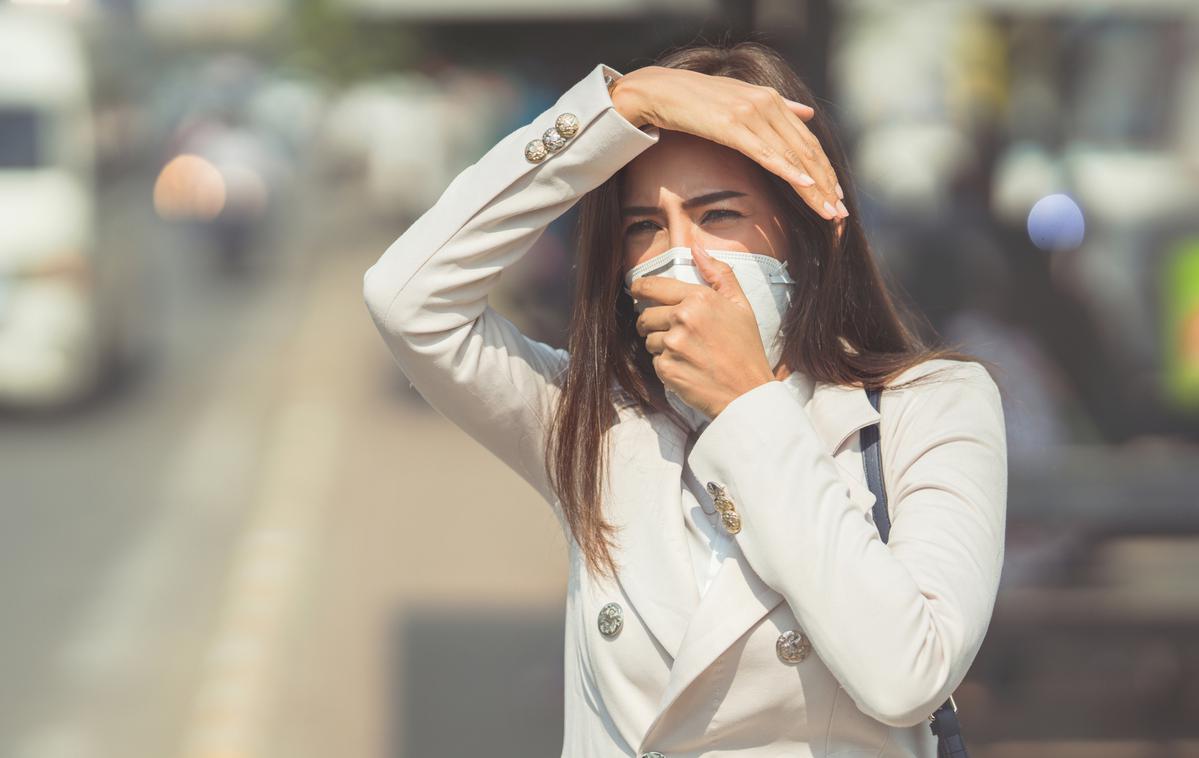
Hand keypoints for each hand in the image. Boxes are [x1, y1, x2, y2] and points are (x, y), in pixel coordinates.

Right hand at [611, 66, 846, 220]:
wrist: (660, 91)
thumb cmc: (695, 100)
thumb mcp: (741, 99)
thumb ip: (778, 106)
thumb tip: (807, 113)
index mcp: (772, 100)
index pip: (807, 142)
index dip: (825, 170)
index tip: (837, 195)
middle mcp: (767, 105)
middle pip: (806, 152)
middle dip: (826, 185)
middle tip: (840, 212)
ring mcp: (751, 115)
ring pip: (792, 157)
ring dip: (814, 188)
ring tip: (828, 211)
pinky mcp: (733, 126)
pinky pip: (767, 154)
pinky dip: (789, 171)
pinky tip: (806, 187)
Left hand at [631, 238, 776, 417]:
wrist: (748, 392)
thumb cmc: (746, 349)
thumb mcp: (741, 306)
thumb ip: (719, 274)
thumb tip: (697, 249)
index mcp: (699, 299)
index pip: (654, 287)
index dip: (640, 288)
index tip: (636, 291)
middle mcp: (683, 319)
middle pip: (646, 316)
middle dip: (652, 323)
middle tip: (671, 333)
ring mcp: (674, 345)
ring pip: (648, 340)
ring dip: (661, 346)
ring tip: (687, 353)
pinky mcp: (667, 369)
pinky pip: (654, 362)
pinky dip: (667, 366)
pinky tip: (687, 368)